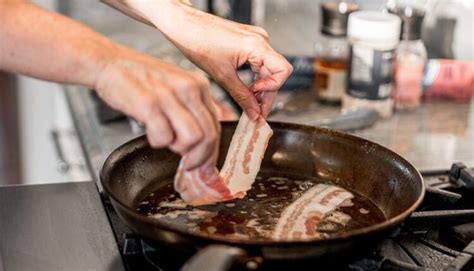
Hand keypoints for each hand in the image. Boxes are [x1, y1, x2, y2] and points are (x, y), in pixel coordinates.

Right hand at [95, 47, 219, 169]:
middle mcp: (188, 88)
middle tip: (188, 165)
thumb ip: (192, 109)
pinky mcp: (148, 104)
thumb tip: (206, 143)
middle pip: (208, 136)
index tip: (205, 167)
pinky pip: (163, 137)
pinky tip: (150, 133)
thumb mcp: (176, 85)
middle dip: (199, 158)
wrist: (109, 62)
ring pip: (192, 139)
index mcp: (199, 85)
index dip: (211, 152)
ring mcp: (169, 95)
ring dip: (179, 150)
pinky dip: (158, 143)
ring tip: (166, 141)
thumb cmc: (141, 77)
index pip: (216, 126)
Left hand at [121, 1, 292, 119]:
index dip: (272, 90)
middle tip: (256, 114)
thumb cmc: (198, 42)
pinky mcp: (248, 41)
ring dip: (260, 88)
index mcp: (257, 45)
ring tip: (249, 104)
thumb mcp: (222, 76)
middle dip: (266, 95)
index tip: (258, 103)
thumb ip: (242, 97)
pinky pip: (260, 63)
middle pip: (276, 73)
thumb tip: (255, 113)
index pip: (283, 71)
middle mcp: (260, 39)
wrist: (184, 25)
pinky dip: (255, 78)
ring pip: (268, 70)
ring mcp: (255, 39)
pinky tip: (246, 89)